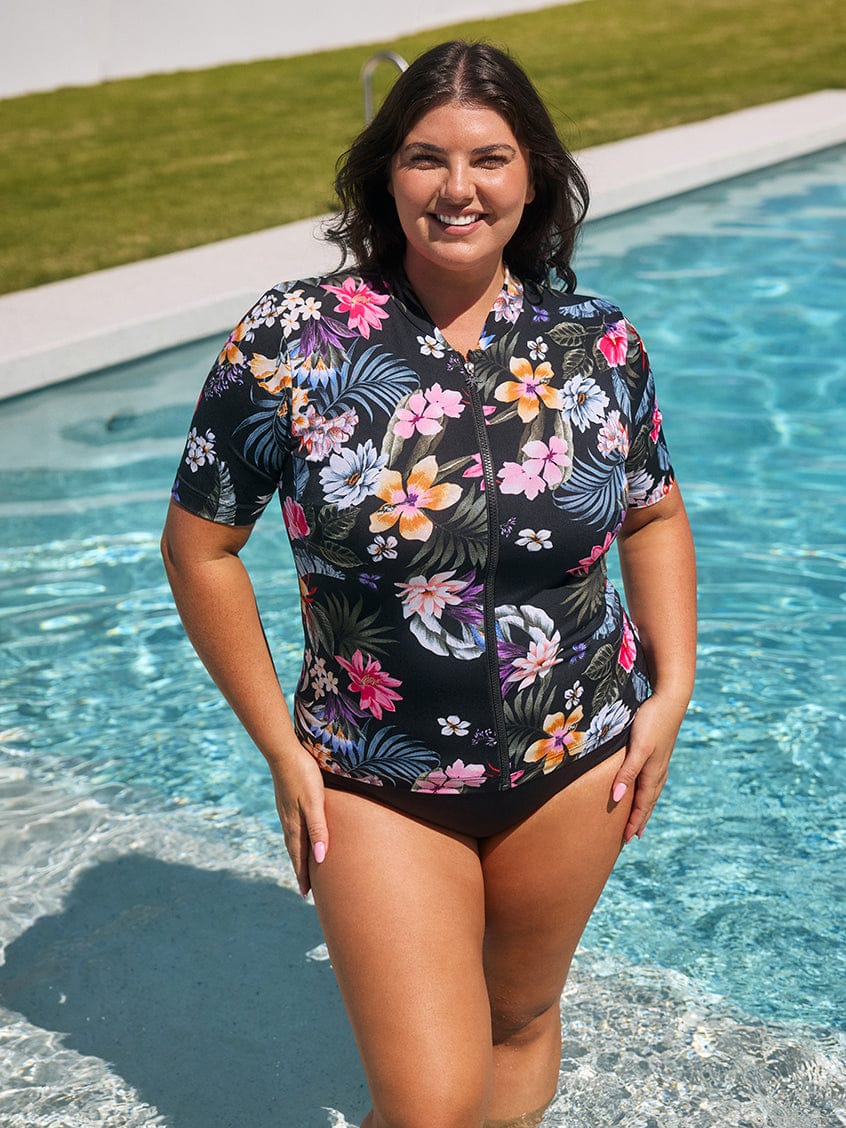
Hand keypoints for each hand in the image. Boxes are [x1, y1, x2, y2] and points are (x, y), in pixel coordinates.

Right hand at [268, 746, 328, 896]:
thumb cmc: (303, 776)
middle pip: (294, 852)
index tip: (306, 895)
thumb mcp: (314, 803)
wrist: (283, 752)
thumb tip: (320, 859)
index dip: (304, 876)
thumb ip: (318, 830)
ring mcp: (285, 811)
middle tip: (306, 888)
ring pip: (292, 840)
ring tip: (303, 866)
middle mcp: (288, 822)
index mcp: (295, 825)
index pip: (300, 857)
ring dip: (298, 855)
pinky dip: (296, 839)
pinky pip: (292, 828)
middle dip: (300, 870)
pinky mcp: (286, 801)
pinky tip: (299, 835)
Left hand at [611, 693, 687, 843]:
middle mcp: (657, 771)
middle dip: (639, 820)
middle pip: (647, 802)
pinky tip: (643, 788)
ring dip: (643, 807)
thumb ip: (627, 772)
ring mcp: (659, 761)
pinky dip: (646, 792)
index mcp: (652, 773)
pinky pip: (651, 780)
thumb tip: (617, 798)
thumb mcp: (638, 748)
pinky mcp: (658, 752)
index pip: (641, 805)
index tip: (625, 840)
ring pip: (650, 792)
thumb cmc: (652, 721)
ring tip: (638, 819)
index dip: (633, 822)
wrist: (670, 698)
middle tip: (630, 838)